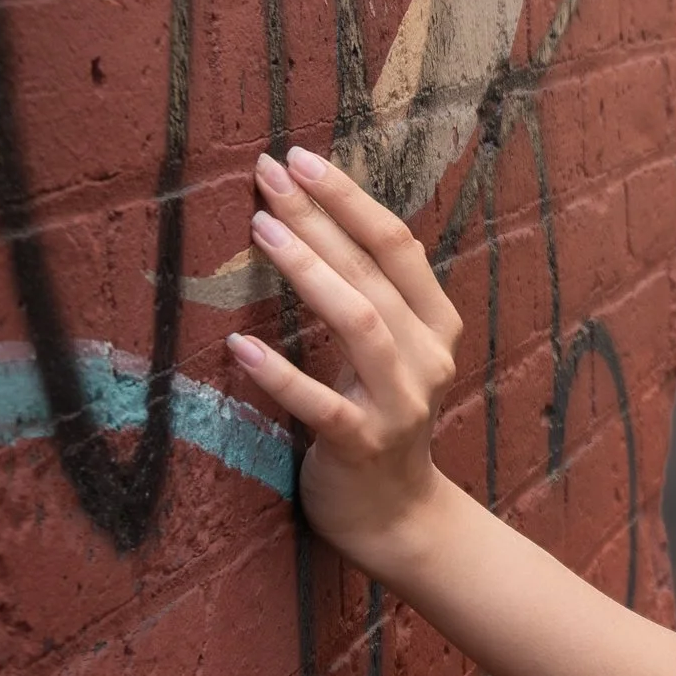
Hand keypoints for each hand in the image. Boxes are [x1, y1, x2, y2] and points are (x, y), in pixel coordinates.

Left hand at [226, 146, 465, 561]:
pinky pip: (320, 404)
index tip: (301, 158)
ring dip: (310, 272)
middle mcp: (428, 356)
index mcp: (436, 324)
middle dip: (319, 217)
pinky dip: (279, 374)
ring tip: (262, 231)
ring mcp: (400, 402)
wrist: (395, 516)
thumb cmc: (378, 418)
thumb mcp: (388, 352)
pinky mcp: (363, 444)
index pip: (397, 245)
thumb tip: (308, 219)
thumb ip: (367, 296)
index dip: (350, 197)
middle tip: (267, 176)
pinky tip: (239, 348)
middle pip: (373, 271)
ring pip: (359, 322)